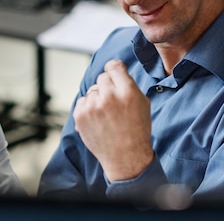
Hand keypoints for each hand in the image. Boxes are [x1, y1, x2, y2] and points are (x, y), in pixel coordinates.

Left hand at [73, 60, 153, 181]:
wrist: (126, 158)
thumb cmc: (137, 130)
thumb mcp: (142, 103)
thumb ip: (128, 84)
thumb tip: (114, 70)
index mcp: (128, 92)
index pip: (114, 66)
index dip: (113, 70)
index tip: (113, 73)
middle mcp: (109, 97)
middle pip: (102, 78)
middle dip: (107, 87)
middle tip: (113, 103)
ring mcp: (93, 107)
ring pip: (92, 91)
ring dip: (97, 99)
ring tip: (106, 116)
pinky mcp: (80, 116)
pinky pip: (82, 101)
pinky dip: (88, 109)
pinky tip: (98, 120)